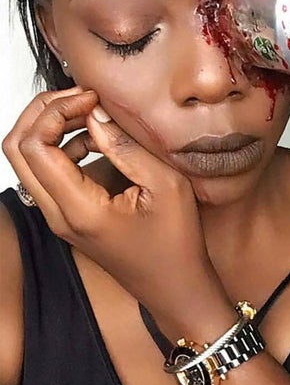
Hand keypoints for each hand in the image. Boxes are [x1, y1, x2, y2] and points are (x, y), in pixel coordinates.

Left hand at [2, 86, 224, 321]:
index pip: (35, 145)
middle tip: (80, 97)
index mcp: (78, 209)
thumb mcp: (165, 186)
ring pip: (27, 160)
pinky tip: (92, 139)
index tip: (91, 98)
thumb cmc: (177, 243)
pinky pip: (46, 173)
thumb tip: (95, 113)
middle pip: (17, 149)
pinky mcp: (68, 217)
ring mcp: (59, 218)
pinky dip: (60, 146)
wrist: (175, 287)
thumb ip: (125, 146)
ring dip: (49, 128)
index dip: (57, 111)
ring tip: (88, 112)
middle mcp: (58, 215)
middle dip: (42, 112)